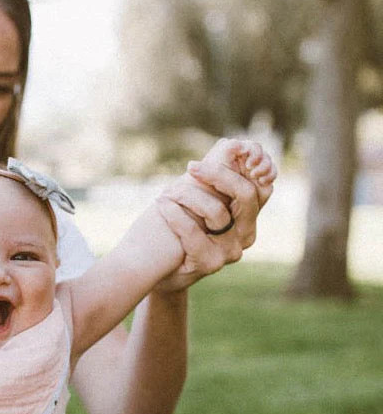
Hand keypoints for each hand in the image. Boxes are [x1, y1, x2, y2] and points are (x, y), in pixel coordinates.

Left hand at [154, 138, 276, 292]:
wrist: (153, 270)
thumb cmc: (176, 229)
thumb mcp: (196, 199)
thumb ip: (214, 177)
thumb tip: (230, 144)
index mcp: (248, 217)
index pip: (260, 185)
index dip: (250, 164)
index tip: (227, 147)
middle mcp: (245, 235)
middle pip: (245, 194)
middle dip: (218, 174)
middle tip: (191, 166)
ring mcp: (230, 251)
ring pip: (216, 211)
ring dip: (187, 195)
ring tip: (166, 192)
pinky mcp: (210, 263)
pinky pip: (193, 231)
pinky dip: (174, 214)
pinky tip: (161, 204)